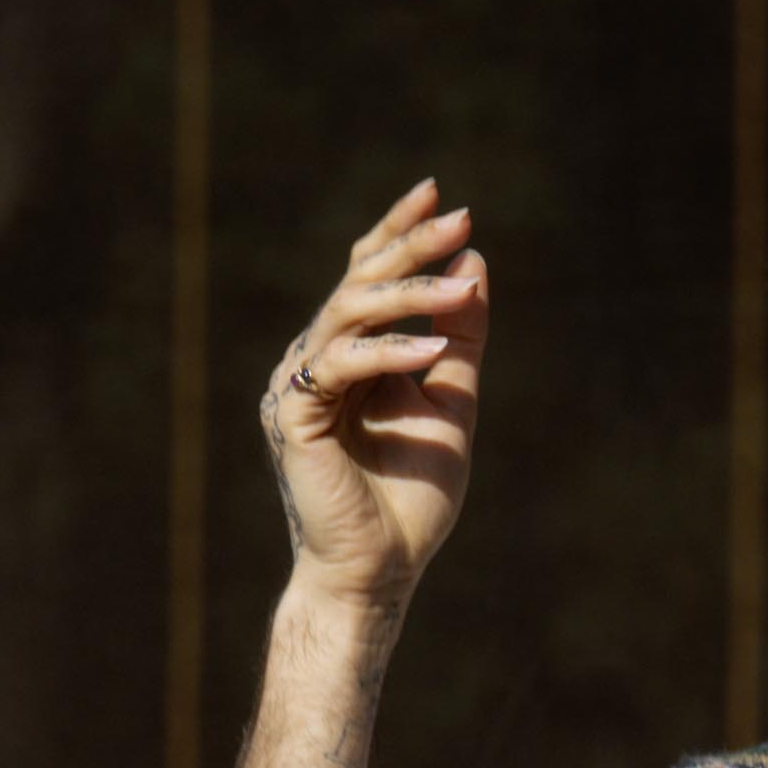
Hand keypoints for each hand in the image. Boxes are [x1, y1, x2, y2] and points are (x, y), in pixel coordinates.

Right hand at [263, 181, 487, 612]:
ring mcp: (298, 385)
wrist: (379, 572)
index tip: (442, 195)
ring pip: (346, 314)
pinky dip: (388, 352)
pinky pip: (339, 365)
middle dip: (409, 246)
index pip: (368, 277)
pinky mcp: (292, 416)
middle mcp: (315, 360)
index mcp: (348, 355)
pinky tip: (433, 348)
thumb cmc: (410, 499)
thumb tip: (475, 265)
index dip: (399, 232)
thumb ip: (462, 339)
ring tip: (458, 286)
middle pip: (357, 283)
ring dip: (407, 295)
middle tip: (458, 219)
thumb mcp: (452, 405)